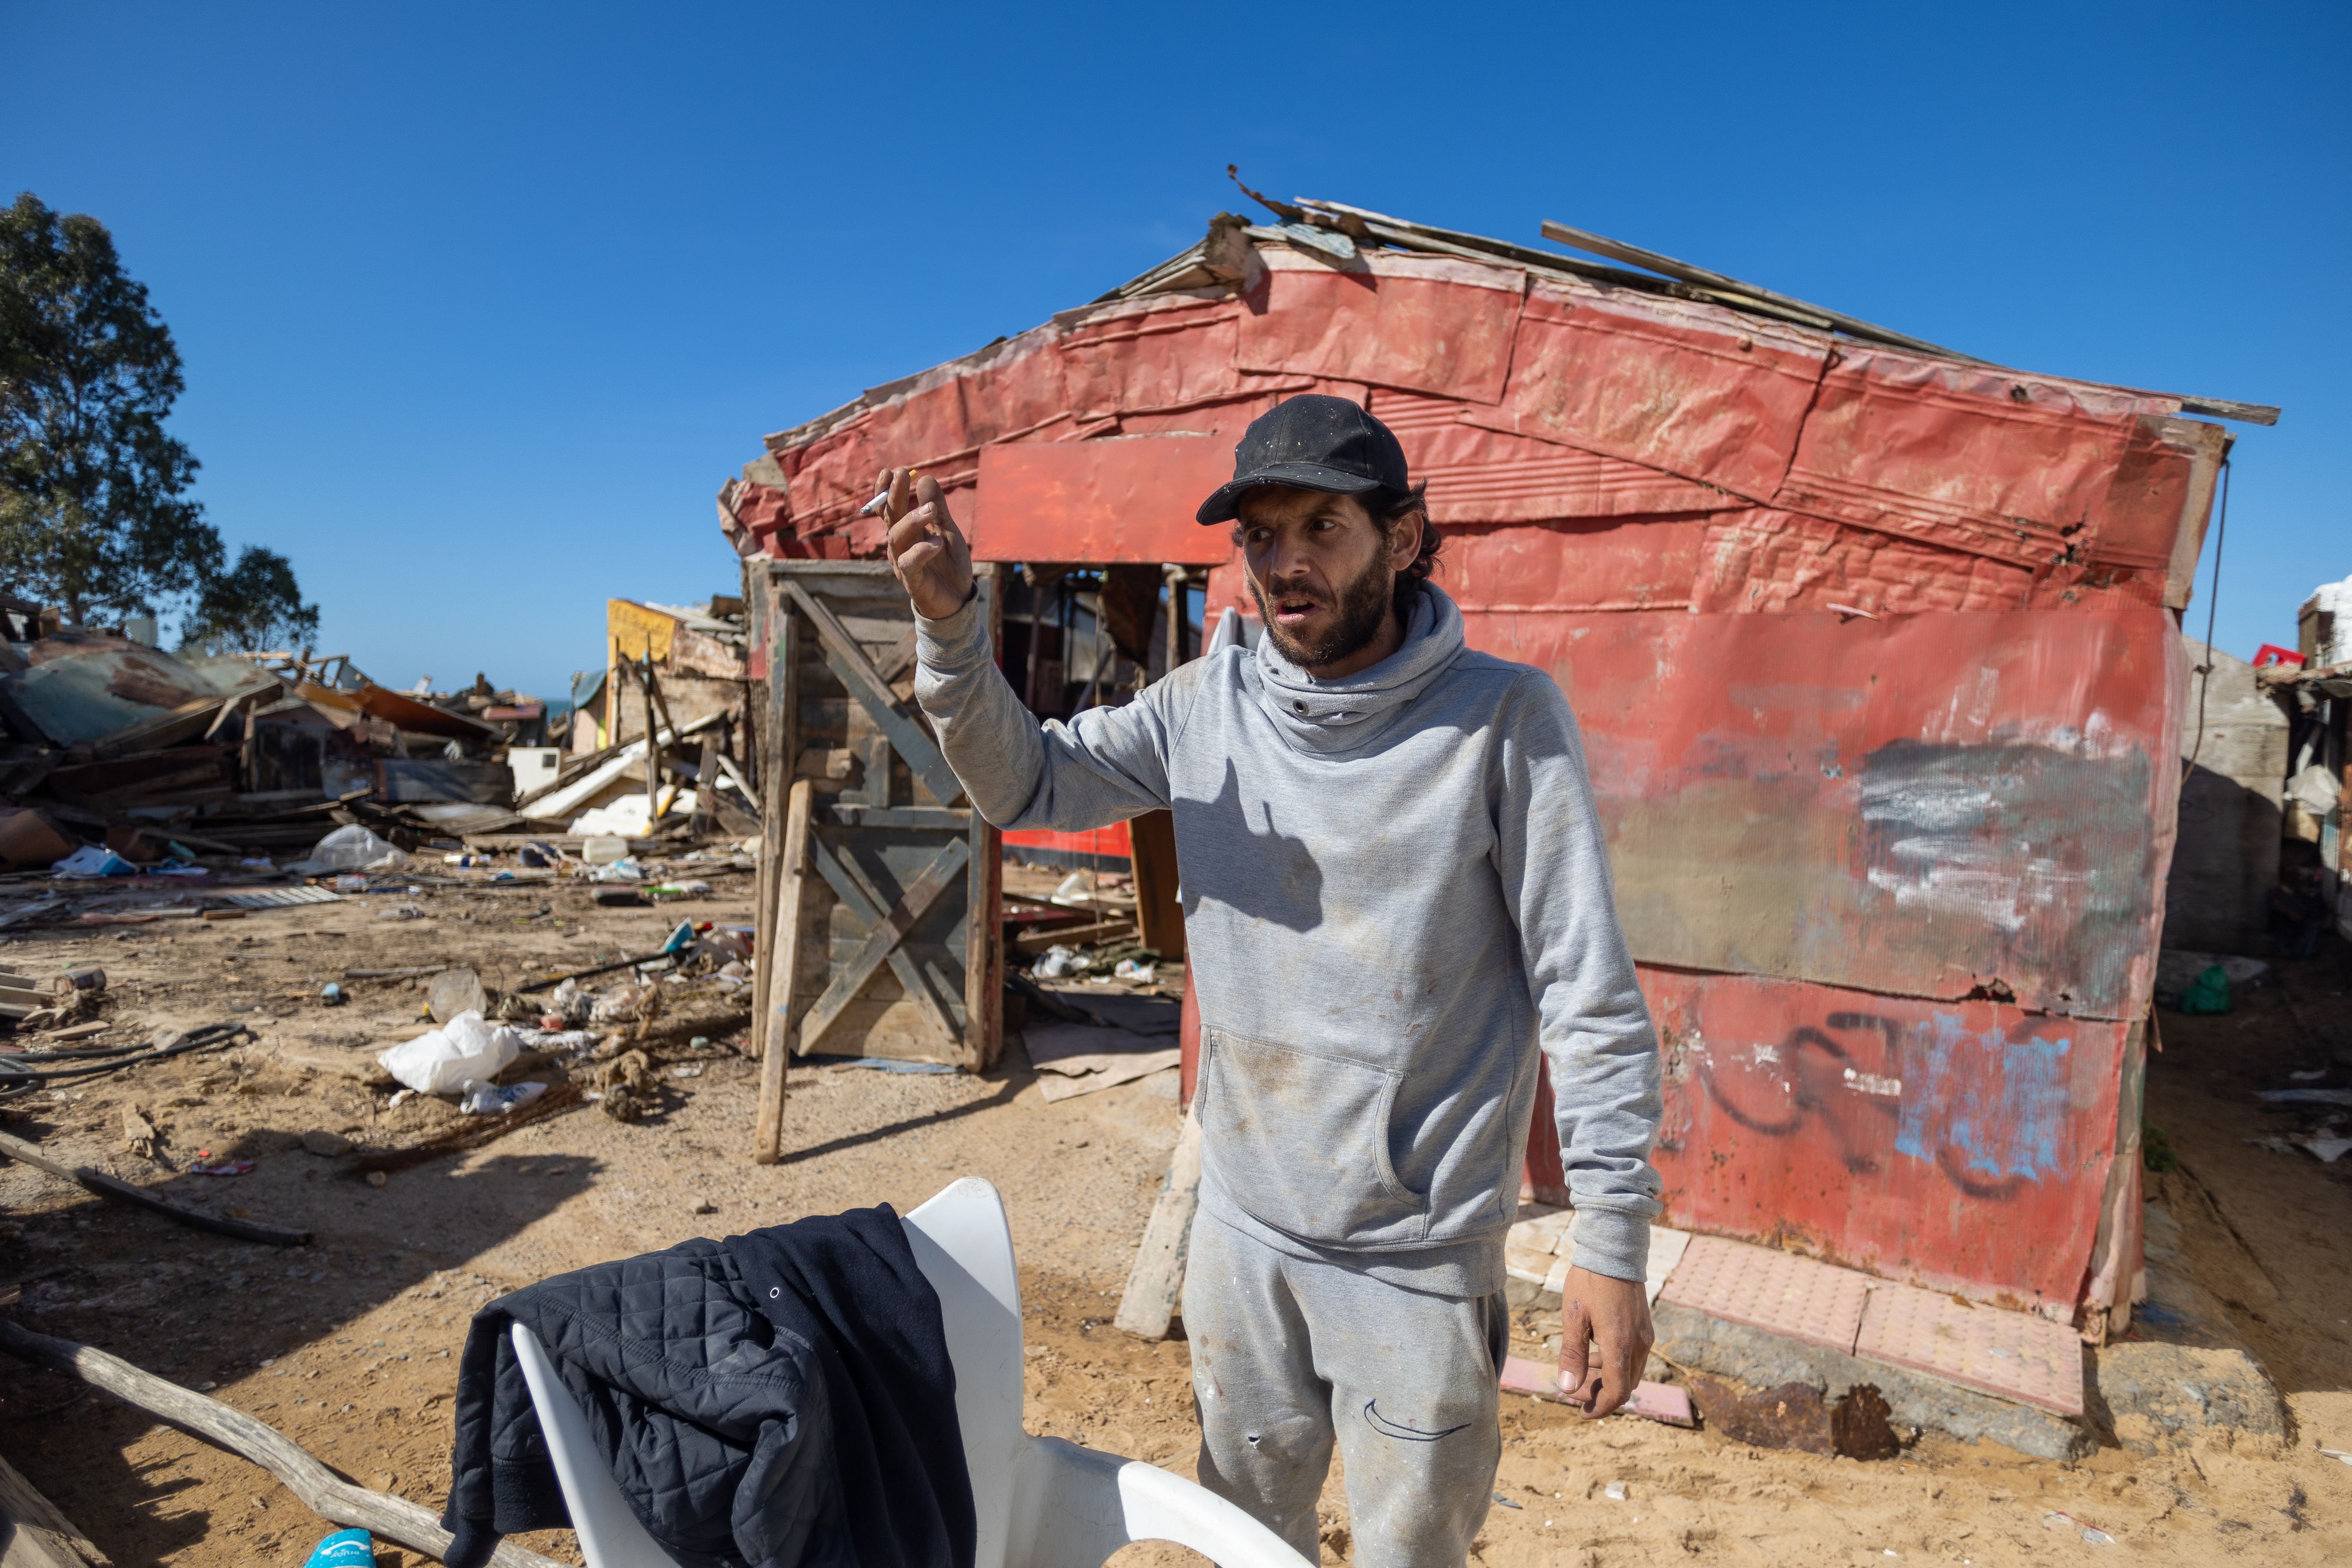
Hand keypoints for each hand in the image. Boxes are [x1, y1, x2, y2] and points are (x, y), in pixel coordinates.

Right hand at [881, 467, 974, 619]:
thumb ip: (938, 508)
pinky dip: (922, 551)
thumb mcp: (948, 531)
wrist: (958, 601)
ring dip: (912, 520)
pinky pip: (910, 564)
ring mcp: (904, 564)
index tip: (889, 471)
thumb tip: (925, 478)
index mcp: (907, 533)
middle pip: (891, 518)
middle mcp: (900, 547)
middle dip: (895, 495)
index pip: (890, 509)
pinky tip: (937, 543)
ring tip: (931, 510)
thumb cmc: (949, 565)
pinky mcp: (913, 582)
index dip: (886, 491)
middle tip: (902, 473)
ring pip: (897, 539)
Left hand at [1556, 1267, 1653, 1418]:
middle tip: (1574, 1389)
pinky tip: (1595, 1350)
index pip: (1617, 1393)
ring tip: (1582, 1369)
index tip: (1581, 1411)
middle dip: (1600, 1393)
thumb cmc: (1590, 1281)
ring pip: (1630, 1372)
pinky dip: (1615, 1363)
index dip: (1599, 1407)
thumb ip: (1572, 1355)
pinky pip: (1633, 1357)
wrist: (1615, 1249)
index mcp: (1620, 1345)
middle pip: (1625, 1386)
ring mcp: (1645, 1335)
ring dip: (1607, 1378)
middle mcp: (1639, 1344)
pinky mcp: (1645, 1326)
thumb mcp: (1573, 1318)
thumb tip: (1567, 1388)